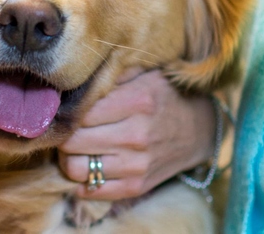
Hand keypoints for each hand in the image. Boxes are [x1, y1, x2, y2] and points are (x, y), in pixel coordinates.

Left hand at [57, 67, 215, 200]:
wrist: (200, 130)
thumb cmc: (164, 97)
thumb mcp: (145, 74)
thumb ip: (112, 72)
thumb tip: (78, 74)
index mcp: (136, 102)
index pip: (80, 112)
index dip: (66, 111)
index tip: (63, 110)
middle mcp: (135, 135)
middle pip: (72, 141)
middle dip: (63, 136)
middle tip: (65, 129)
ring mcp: (136, 165)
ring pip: (76, 169)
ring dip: (68, 159)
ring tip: (74, 148)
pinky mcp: (137, 186)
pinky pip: (93, 190)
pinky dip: (82, 181)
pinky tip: (87, 165)